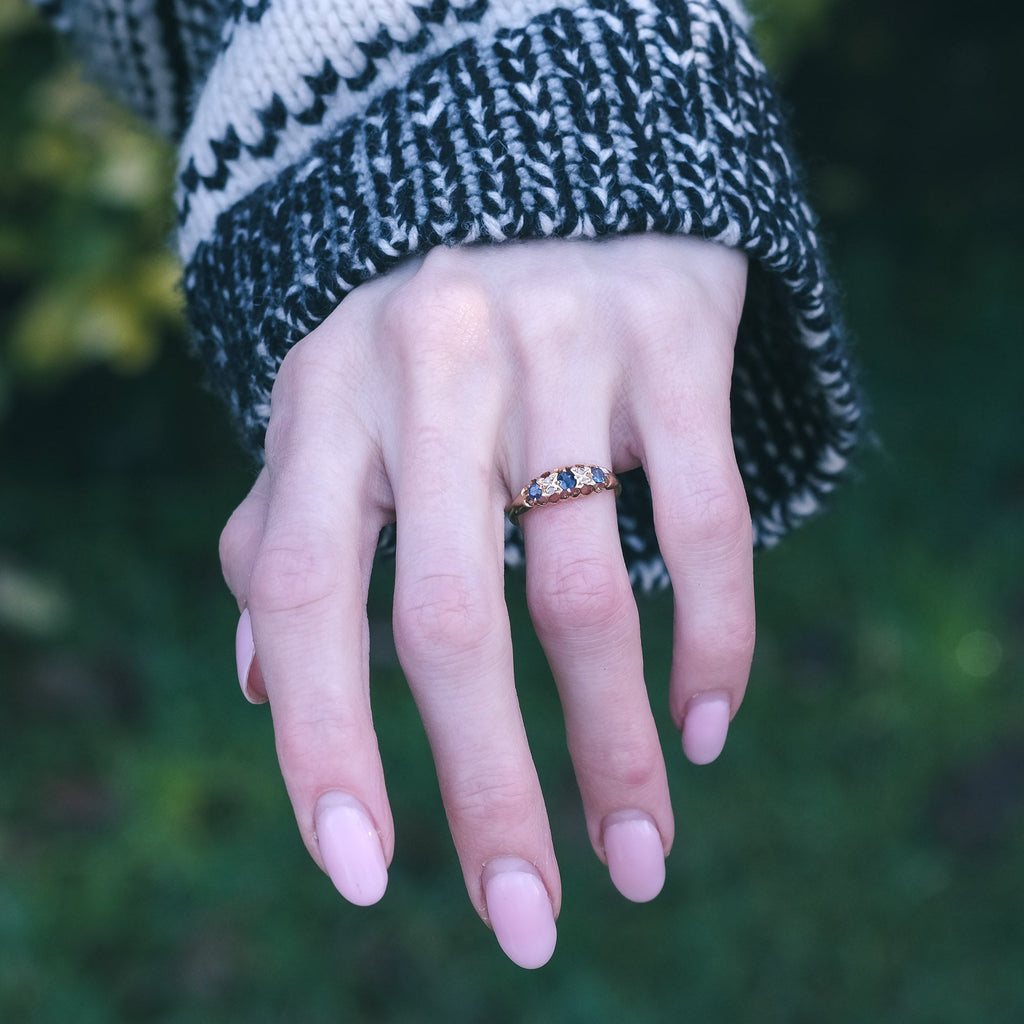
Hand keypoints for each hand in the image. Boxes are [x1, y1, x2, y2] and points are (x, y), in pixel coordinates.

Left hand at [218, 234, 752, 967]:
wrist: (546, 169)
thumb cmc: (424, 331)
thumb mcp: (333, 411)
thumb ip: (287, 535)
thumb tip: (262, 688)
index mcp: (328, 393)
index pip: (305, 594)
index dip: (323, 743)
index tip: (364, 875)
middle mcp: (434, 367)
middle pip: (454, 622)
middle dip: (490, 794)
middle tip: (527, 921)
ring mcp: (561, 348)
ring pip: (589, 592)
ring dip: (613, 752)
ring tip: (639, 860)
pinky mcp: (675, 340)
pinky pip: (709, 522)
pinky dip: (714, 641)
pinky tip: (705, 728)